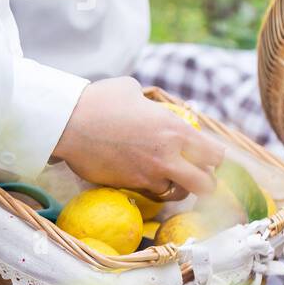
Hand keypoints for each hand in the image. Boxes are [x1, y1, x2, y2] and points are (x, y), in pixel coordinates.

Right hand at [50, 77, 225, 199]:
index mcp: (175, 130)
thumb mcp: (132, 90)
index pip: (215, 155)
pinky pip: (150, 194)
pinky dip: (152, 189)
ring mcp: (148, 175)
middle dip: (206, 182)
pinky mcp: (129, 186)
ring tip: (169, 176)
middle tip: (197, 175)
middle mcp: (168, 157)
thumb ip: (150, 103)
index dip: (215, 157)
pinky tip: (144, 177)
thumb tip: (147, 105)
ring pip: (178, 194)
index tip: (208, 155)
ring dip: (177, 187)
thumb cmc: (100, 100)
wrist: (68, 124)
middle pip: (206, 185)